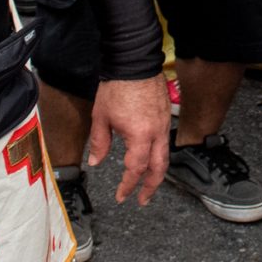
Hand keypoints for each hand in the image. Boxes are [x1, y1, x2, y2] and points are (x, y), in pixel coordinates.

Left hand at [85, 74, 170, 204]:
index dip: (128, 185)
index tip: (122, 196)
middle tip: (142, 200)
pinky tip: (150, 158)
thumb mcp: (101, 117)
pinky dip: (159, 155)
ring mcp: (164, 124)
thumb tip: (96, 162)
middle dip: (151, 187)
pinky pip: (165, 142)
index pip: (136, 169)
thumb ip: (100, 143)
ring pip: (165, 156)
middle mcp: (157, 133)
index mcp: (140, 136)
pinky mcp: (166, 116)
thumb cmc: (117, 87)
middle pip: (159, 168)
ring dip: (157, 173)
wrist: (134, 62)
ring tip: (147, 184)